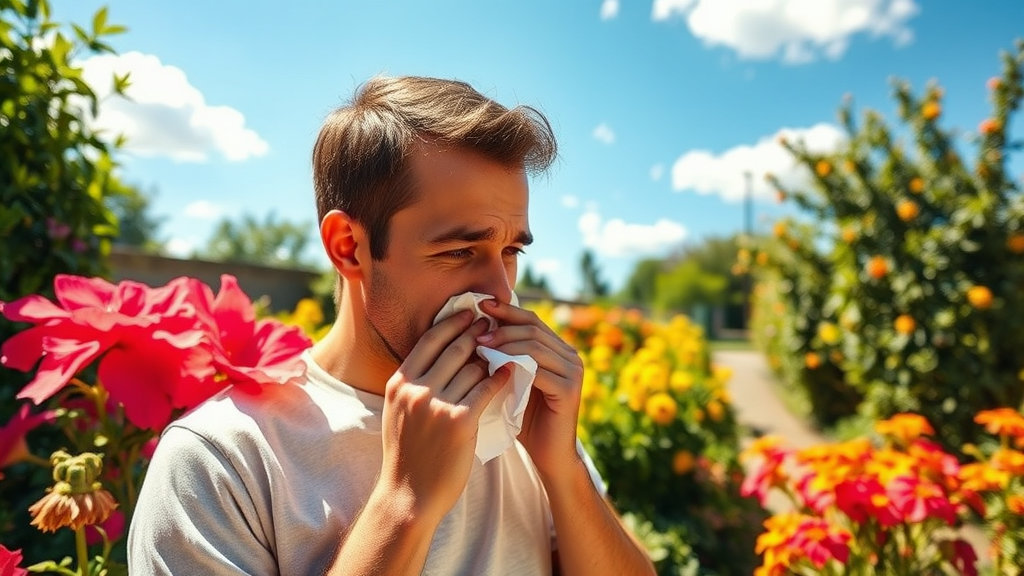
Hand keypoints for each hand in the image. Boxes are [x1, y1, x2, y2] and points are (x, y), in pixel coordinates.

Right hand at [378, 311, 511, 522]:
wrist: (409, 496)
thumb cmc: (407, 455)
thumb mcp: (398, 412)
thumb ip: (413, 384)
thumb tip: (436, 355)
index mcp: (399, 383)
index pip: (429, 340)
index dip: (452, 323)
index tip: (469, 314)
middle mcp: (416, 389)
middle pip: (454, 347)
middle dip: (476, 332)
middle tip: (493, 325)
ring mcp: (438, 404)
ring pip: (473, 367)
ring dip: (491, 358)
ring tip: (505, 352)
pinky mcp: (460, 421)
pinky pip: (487, 389)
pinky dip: (501, 378)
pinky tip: (511, 372)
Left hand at [476, 299, 583, 476]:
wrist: (548, 456)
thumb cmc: (524, 420)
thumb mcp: (512, 382)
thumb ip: (503, 357)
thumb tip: (474, 329)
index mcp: (559, 349)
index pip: (531, 320)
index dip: (506, 310)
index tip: (480, 304)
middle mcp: (571, 356)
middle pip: (533, 329)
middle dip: (502, 327)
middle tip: (476, 332)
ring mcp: (573, 372)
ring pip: (534, 346)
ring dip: (504, 344)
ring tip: (479, 347)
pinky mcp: (569, 390)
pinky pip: (538, 369)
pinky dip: (513, 365)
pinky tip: (493, 368)